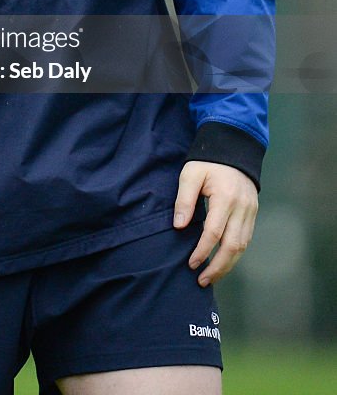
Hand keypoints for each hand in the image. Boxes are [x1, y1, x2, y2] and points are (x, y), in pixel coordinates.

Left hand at [173, 161, 257, 286]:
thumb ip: (184, 200)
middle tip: (201, 280)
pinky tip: (223, 262)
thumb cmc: (208, 162)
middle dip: (217, 267)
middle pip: (233, 246)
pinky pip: (246, 240)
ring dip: (227, 265)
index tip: (190, 264)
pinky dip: (235, 255)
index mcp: (225, 197)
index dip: (202, 250)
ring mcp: (250, 212)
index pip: (215, 232)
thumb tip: (179, 227)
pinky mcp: (252, 214)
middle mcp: (242, 207)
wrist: (233, 149)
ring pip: (242, 246)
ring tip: (211, 277)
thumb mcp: (190, 174)